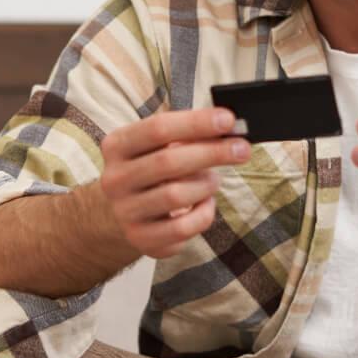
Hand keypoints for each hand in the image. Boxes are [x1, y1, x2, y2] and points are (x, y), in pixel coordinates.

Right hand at [98, 108, 249, 257]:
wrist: (118, 214)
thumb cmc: (149, 171)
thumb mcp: (156, 147)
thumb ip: (186, 135)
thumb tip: (228, 126)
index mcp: (117, 146)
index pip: (158, 128)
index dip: (196, 123)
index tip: (229, 119)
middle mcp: (115, 179)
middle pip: (169, 162)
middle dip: (212, 153)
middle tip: (242, 149)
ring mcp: (126, 212)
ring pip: (177, 196)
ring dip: (206, 184)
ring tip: (213, 180)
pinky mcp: (141, 238)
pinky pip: (183, 227)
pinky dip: (204, 214)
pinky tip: (205, 204)